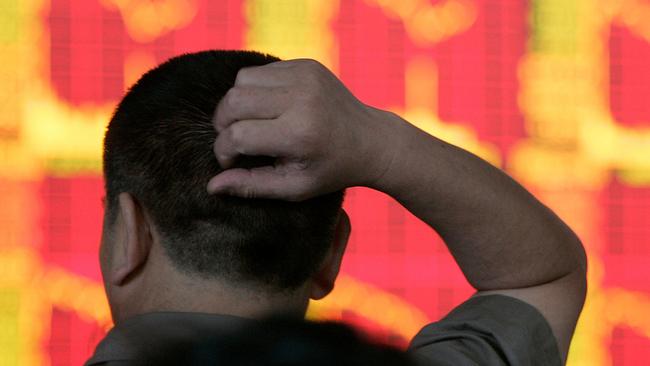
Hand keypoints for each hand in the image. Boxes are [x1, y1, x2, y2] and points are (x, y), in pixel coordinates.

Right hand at [207, 59, 393, 200]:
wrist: (371, 141)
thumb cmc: (330, 170)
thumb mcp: (294, 187)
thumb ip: (252, 186)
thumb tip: (212, 185)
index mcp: (299, 133)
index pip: (238, 135)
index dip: (224, 151)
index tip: (231, 162)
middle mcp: (301, 99)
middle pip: (233, 102)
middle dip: (223, 124)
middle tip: (234, 142)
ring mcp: (305, 76)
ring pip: (241, 81)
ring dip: (236, 105)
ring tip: (251, 125)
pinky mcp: (306, 64)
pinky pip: (260, 71)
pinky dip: (254, 90)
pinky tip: (269, 110)